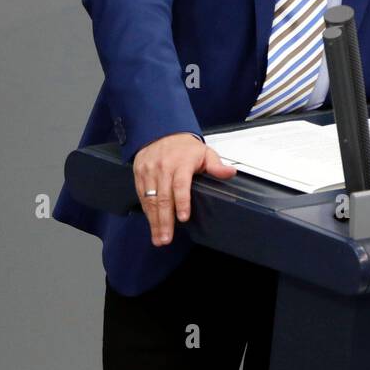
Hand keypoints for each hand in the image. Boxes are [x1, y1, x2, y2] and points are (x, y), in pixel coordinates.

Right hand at [132, 132, 236, 246]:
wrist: (162, 131)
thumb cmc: (185, 147)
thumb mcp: (205, 152)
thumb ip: (216, 166)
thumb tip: (230, 173)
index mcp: (181, 162)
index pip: (180, 184)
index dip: (182, 202)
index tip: (183, 218)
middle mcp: (163, 167)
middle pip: (163, 197)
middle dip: (165, 220)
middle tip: (167, 238)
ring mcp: (149, 171)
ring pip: (150, 199)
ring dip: (154, 221)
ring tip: (159, 238)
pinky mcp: (139, 174)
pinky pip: (142, 196)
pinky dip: (147, 211)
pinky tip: (152, 224)